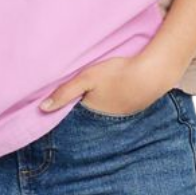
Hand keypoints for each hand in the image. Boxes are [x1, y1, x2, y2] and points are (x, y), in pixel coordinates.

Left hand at [38, 53, 175, 116]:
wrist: (153, 73)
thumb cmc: (117, 74)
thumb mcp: (87, 78)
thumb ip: (65, 92)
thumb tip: (42, 108)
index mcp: (93, 113)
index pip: (72, 117)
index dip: (63, 111)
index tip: (50, 108)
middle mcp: (106, 121)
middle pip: (86, 117)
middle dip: (77, 112)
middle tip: (67, 101)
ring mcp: (121, 116)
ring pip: (100, 113)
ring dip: (94, 106)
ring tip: (88, 96)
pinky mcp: (131, 107)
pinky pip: (114, 108)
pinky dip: (108, 102)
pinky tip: (109, 92)